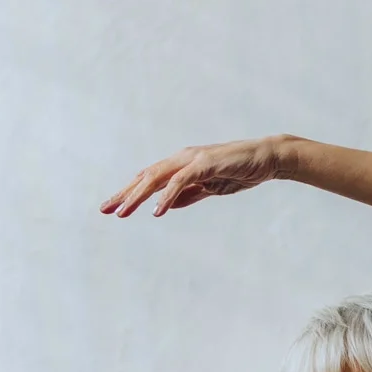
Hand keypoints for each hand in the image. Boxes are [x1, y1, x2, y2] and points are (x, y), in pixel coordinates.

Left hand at [101, 137, 288, 217]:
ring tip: (123, 213)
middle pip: (145, 177)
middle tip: (105, 210)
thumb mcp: (210, 188)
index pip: (148, 179)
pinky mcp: (204, 164)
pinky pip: (180, 182)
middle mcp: (181, 159)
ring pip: (156, 178)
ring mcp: (192, 160)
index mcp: (181, 165)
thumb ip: (188, 195)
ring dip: (137, 196)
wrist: (266, 158)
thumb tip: (166, 205)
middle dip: (124, 194)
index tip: (112, 208)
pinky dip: (167, 197)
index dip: (129, 193)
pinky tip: (156, 211)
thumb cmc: (240, 171)